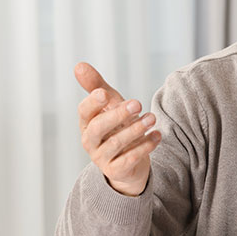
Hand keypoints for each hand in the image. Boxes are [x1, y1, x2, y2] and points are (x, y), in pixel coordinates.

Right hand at [75, 62, 160, 195]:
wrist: (129, 164)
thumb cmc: (118, 128)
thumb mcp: (111, 106)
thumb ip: (97, 87)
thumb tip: (79, 65)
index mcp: (87, 123)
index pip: (84, 112)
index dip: (92, 103)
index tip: (105, 94)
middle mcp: (90, 141)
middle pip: (97, 128)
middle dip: (117, 115)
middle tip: (138, 103)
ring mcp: (102, 158)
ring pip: (115, 144)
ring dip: (136, 129)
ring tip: (152, 118)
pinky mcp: (116, 171)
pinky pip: (129, 159)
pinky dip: (144, 147)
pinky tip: (157, 135)